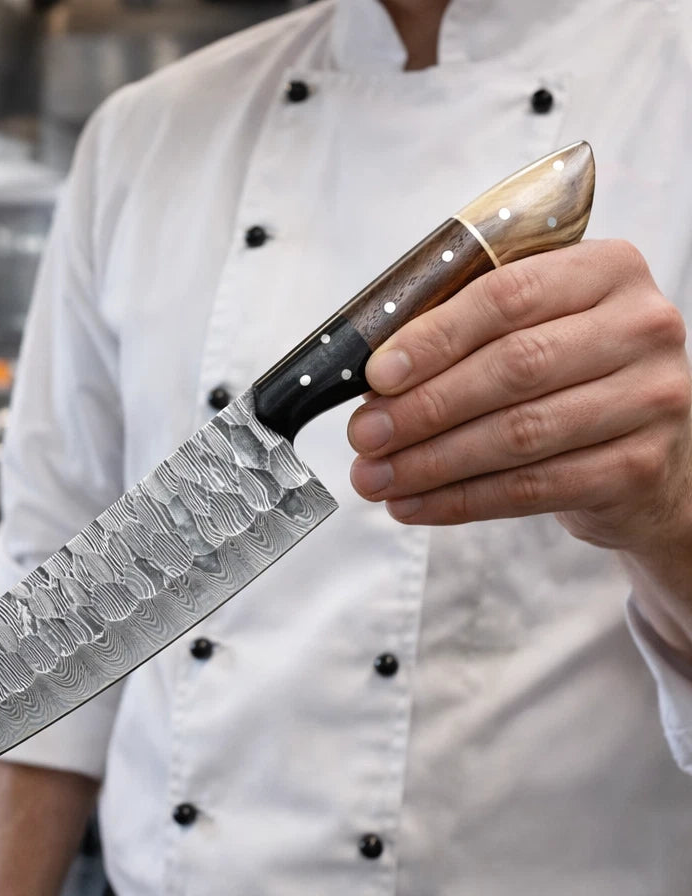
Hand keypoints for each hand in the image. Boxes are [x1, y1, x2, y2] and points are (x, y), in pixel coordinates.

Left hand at [347, 239, 691, 552]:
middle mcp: (640, 327)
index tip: (376, 375)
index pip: (507, 296)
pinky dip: (461, 500)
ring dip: (432, 461)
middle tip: (365, 435)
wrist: (643, 452)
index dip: (433, 338)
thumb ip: (463, 335)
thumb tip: (374, 380)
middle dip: (424, 406)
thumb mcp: (531, 331)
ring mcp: (650, 399)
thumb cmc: (568, 378)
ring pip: (519, 433)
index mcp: (606, 271)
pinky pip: (533, 488)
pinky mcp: (639, 467)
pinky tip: (415, 504)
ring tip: (376, 477)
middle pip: (513, 366)